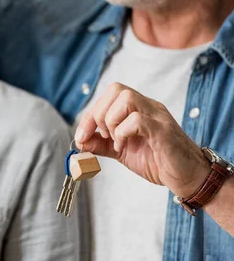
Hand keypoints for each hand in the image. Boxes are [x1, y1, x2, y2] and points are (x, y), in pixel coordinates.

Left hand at [74, 82, 210, 198]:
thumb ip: (100, 143)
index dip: (90, 113)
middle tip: (103, 136)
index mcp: (138, 108)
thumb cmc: (157, 161)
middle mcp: (148, 106)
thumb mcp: (121, 151)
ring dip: (112, 121)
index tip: (82, 135)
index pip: (108, 95)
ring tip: (116, 141)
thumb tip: (79, 140)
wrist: (188, 178)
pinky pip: (137, 119)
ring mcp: (157, 116)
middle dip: (99, 113)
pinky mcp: (163, 131)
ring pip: (126, 97)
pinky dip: (123, 132)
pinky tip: (124, 147)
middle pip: (116, 89)